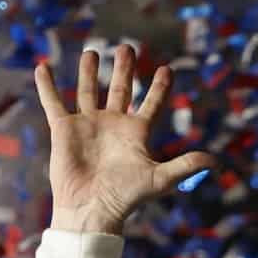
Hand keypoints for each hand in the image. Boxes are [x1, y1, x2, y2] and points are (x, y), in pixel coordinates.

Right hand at [33, 46, 214, 234]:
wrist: (91, 210)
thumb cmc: (125, 197)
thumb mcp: (159, 179)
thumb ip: (185, 166)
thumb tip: (214, 162)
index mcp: (136, 133)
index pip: (151, 103)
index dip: (159, 87)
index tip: (166, 69)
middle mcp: (112, 125)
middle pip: (120, 90)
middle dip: (124, 69)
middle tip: (127, 48)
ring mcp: (87, 125)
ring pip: (88, 91)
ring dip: (90, 72)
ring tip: (93, 52)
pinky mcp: (64, 129)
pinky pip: (53, 103)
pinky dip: (47, 86)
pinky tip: (43, 67)